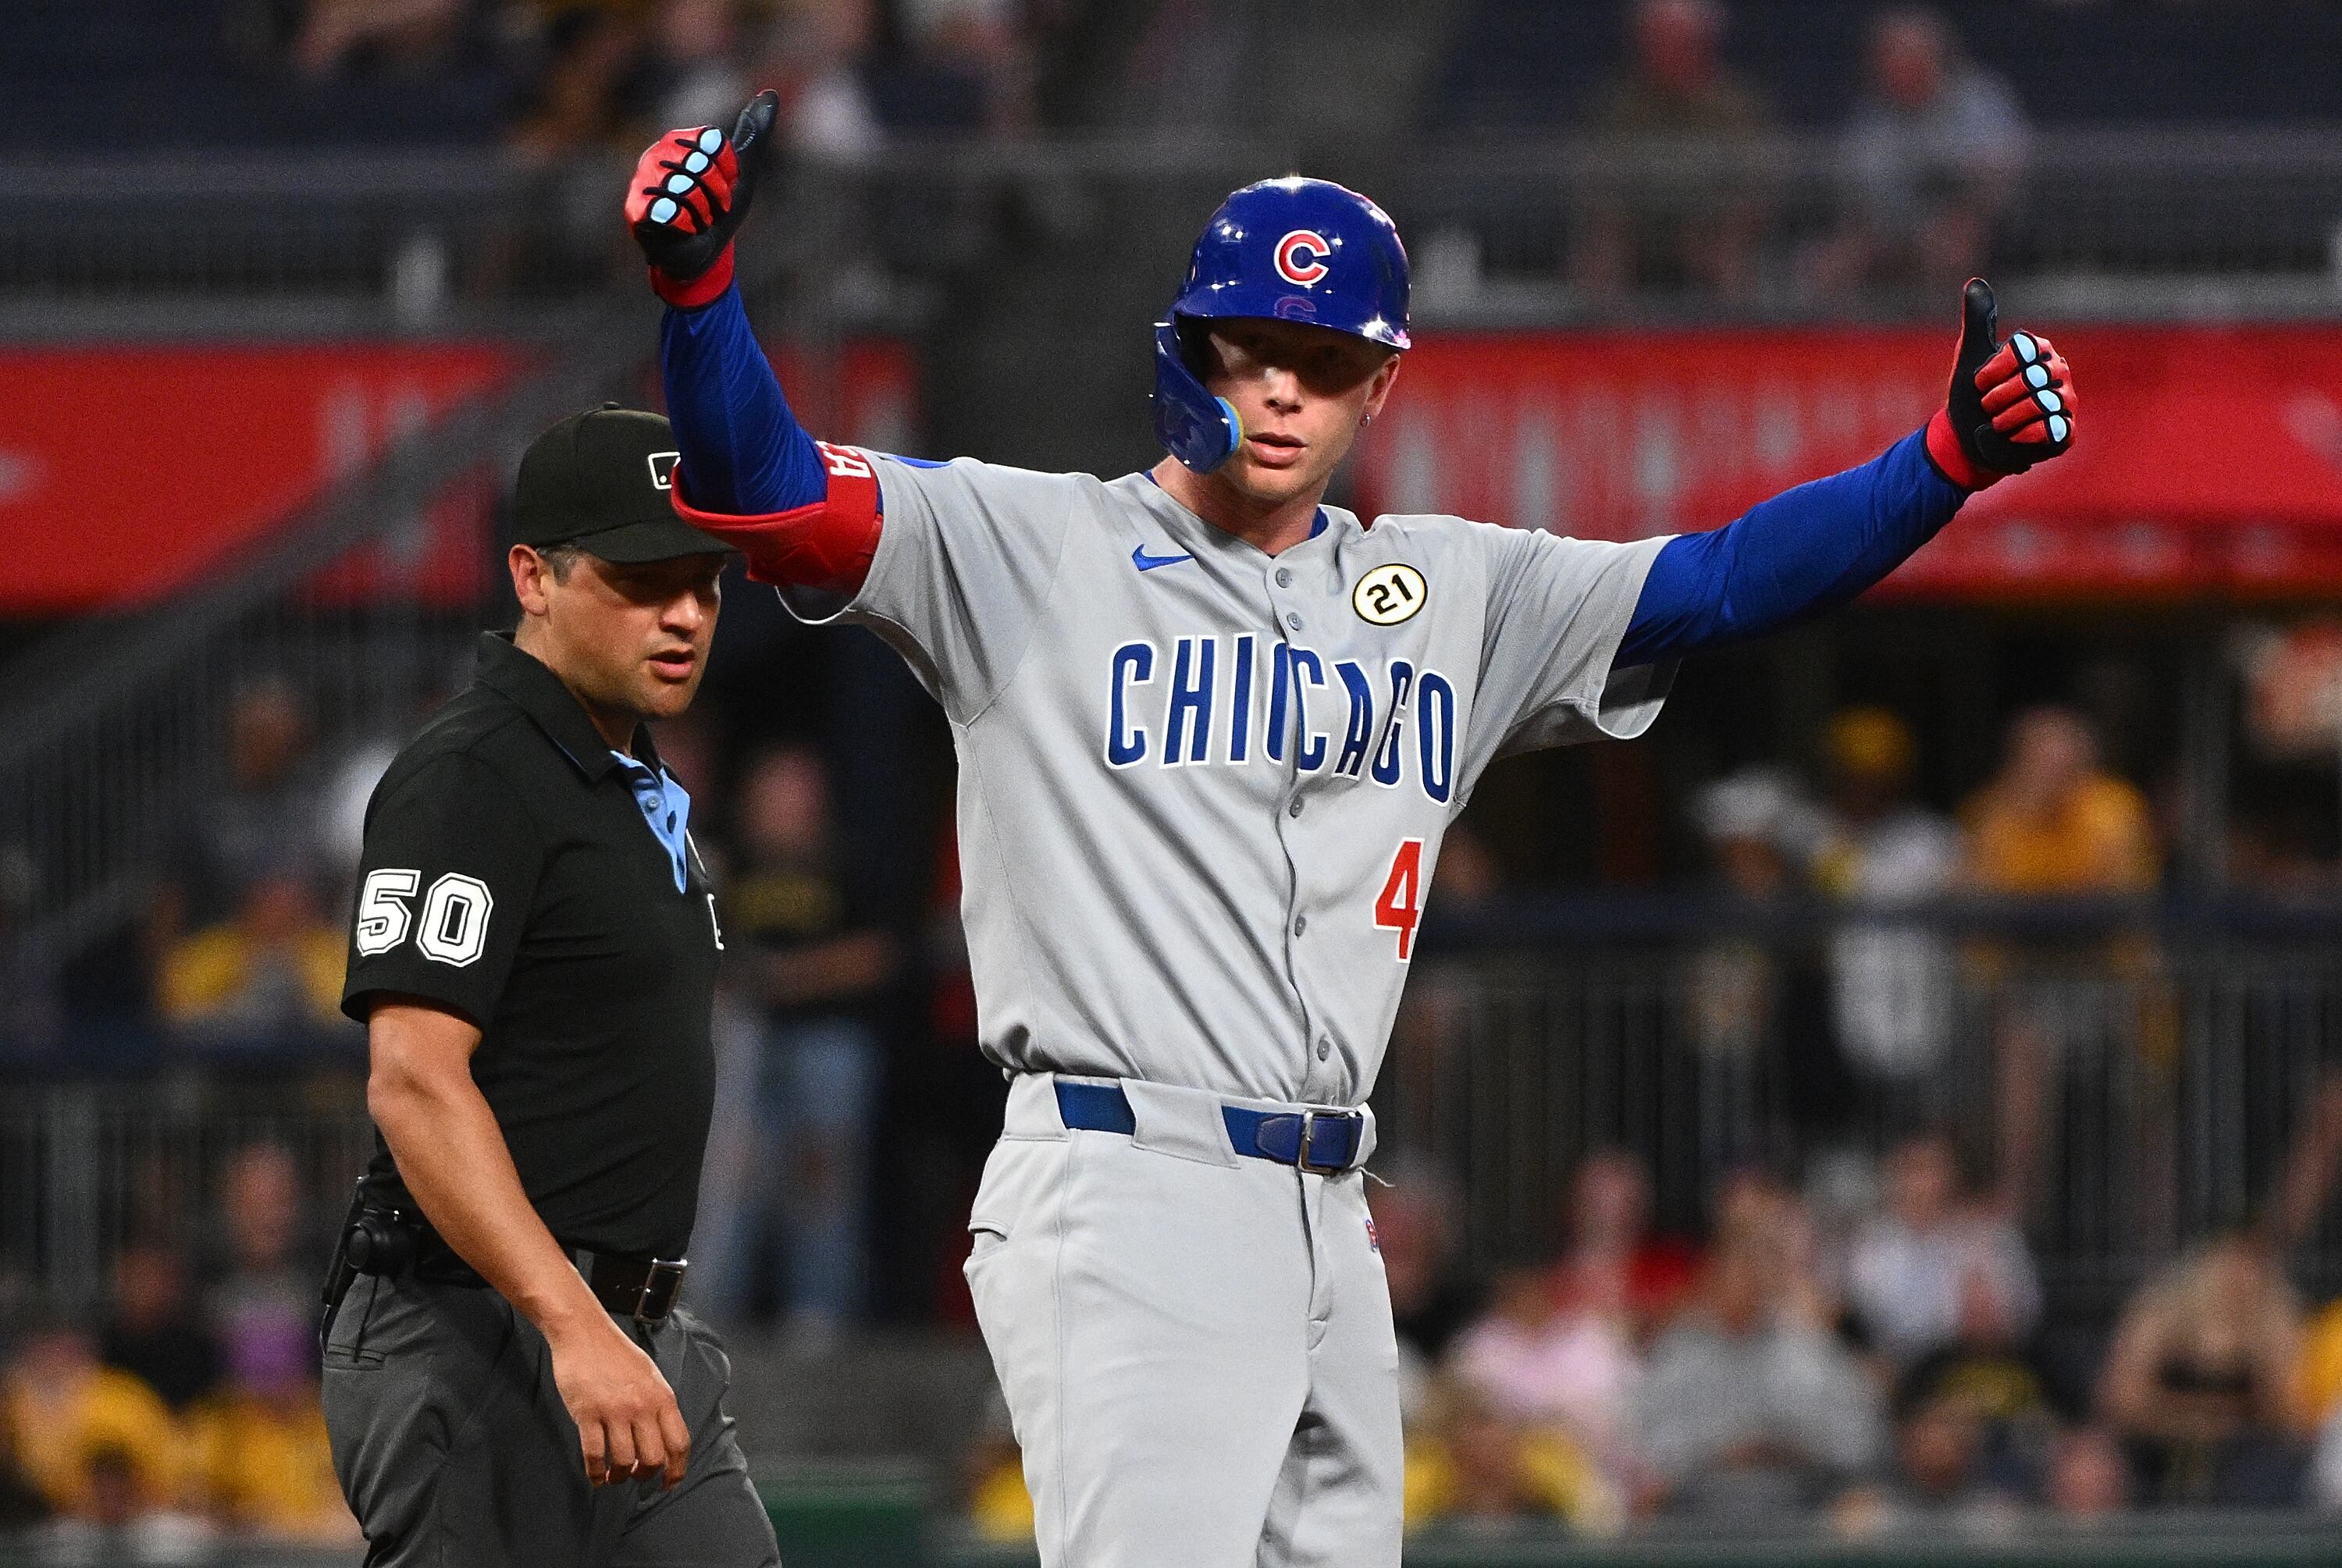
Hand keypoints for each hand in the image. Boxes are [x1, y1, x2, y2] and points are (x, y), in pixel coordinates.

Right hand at [546, 1311, 691, 1487]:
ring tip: (614, 1476)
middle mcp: (642, 1406)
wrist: (584, 1332)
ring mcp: (614, 1411)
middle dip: (646, 1475)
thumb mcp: (650, 1376)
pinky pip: (594, 1455)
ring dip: (619, 1476)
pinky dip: (595, 1473)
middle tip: (636, 1476)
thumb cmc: (617, 1353)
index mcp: (662, 1397)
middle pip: (653, 1458)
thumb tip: (663, 1437)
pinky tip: (596, 1476)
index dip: (677, 1470)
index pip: (679, 1442)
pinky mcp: (587, 1414)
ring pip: (624, 1461)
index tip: (670, 1484)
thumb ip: (658, 1405)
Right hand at [625, 89, 779, 308]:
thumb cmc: (719, 210)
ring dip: (702, 214)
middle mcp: (656, 155)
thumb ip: (754, 133)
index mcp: (680, 141)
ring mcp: (642, 182)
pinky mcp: (635, 211)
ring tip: (695, 220)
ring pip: (687, 190)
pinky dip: (686, 227)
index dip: (727, 170)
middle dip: (716, 194)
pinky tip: (680, 231)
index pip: (714, 143)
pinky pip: (672, 213)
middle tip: (710, 207)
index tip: (724, 184)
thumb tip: (770, 93)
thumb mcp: (743, 173)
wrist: (704, 256)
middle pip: (701, 165)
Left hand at [1924, 278, 2077, 489]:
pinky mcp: (2066, 432)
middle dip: (1999, 396)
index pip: (2024, 350)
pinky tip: (2011, 435)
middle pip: (2032, 378)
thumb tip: (1975, 281)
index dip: (1996, 370)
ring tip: (1996, 421)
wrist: (1967, 438)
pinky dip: (2023, 435)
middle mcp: (2058, 371)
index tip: (1978, 382)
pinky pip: (2051, 430)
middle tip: (1986, 405)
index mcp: (2038, 350)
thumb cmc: (1972, 394)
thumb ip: (1978, 320)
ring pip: (2040, 404)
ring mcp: (2066, 401)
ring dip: (2006, 417)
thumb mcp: (1970, 355)